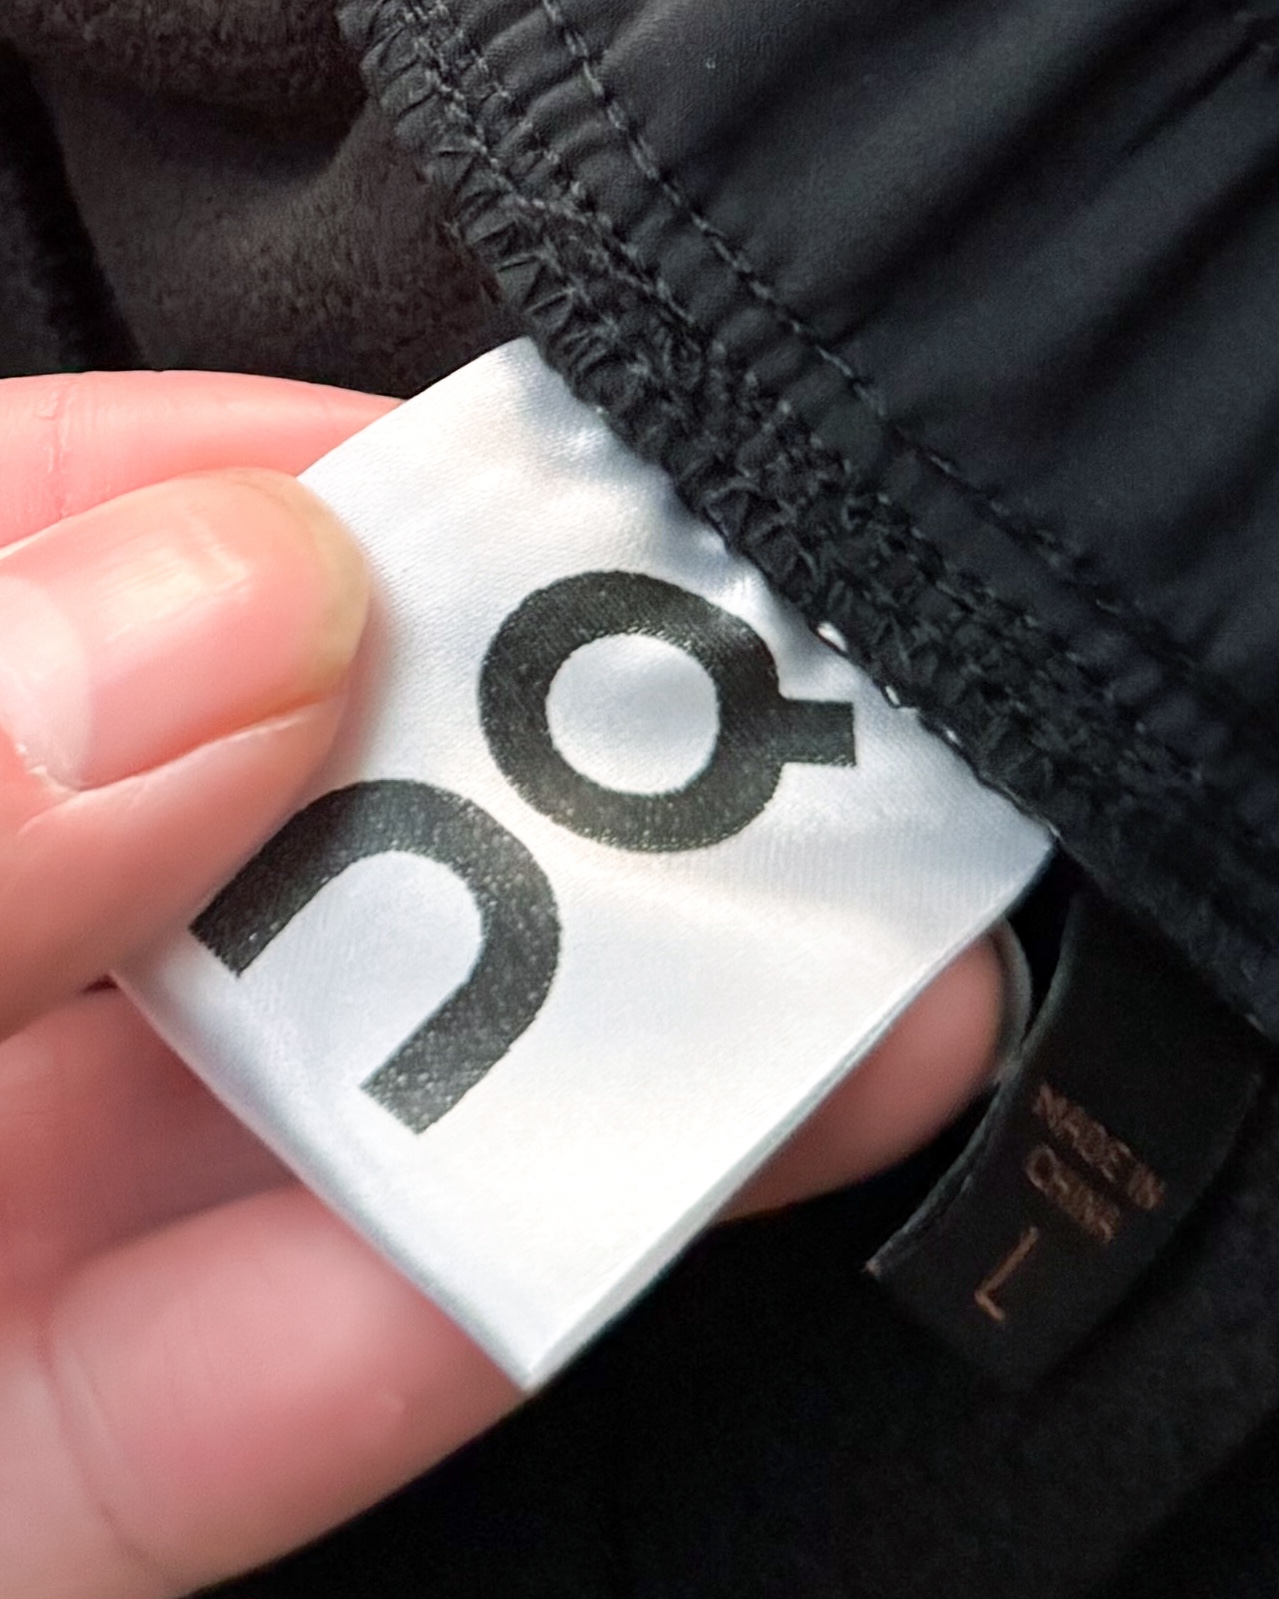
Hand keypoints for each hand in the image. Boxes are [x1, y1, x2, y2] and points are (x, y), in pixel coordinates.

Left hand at [0, 371, 1004, 1596]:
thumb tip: (239, 609)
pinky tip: (648, 1196)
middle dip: (519, 767)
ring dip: (576, 1046)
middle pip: (250, 830)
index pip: (61, 553)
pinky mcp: (38, 1482)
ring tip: (829, 966)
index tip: (528, 480)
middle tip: (765, 715)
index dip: (289, 492)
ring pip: (309, 1103)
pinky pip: (264, 1385)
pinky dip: (449, 1305)